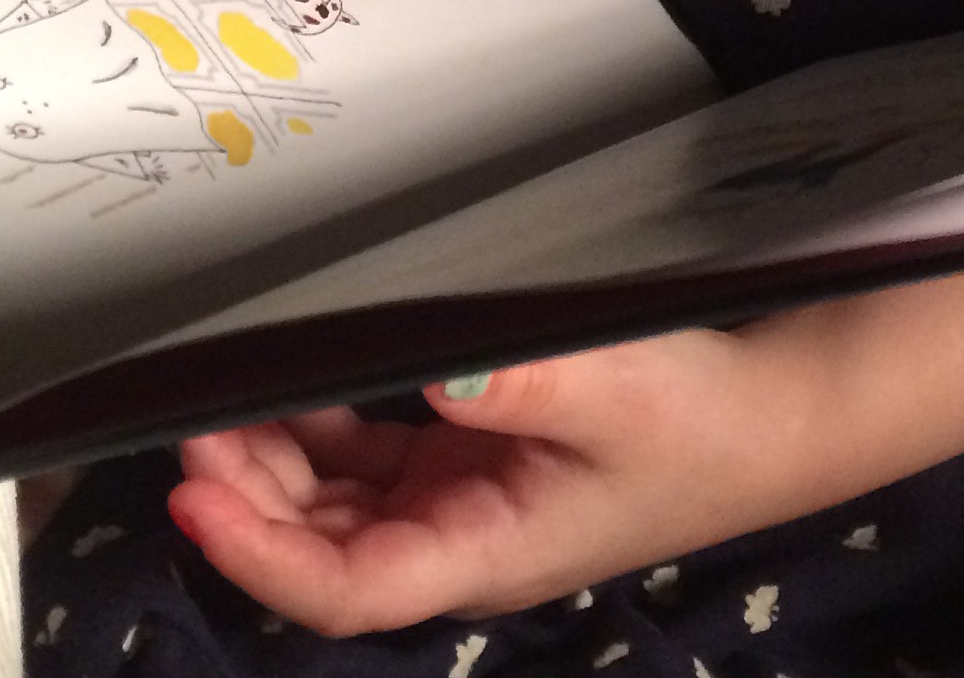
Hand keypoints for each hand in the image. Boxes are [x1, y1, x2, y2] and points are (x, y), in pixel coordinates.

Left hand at [169, 327, 784, 634]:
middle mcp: (460, 539)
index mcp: (486, 552)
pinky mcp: (469, 458)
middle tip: (193, 418)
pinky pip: (372, 461)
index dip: (262, 555)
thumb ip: (518, 383)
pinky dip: (323, 432)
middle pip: (324, 546)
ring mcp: (461, 501)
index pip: (347, 588)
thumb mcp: (613, 389)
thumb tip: (433, 375)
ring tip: (224, 397)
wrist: (769, 417)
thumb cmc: (702, 419)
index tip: (196, 495)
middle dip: (251, 494)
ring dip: (278, 463)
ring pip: (338, 504)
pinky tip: (294, 385)